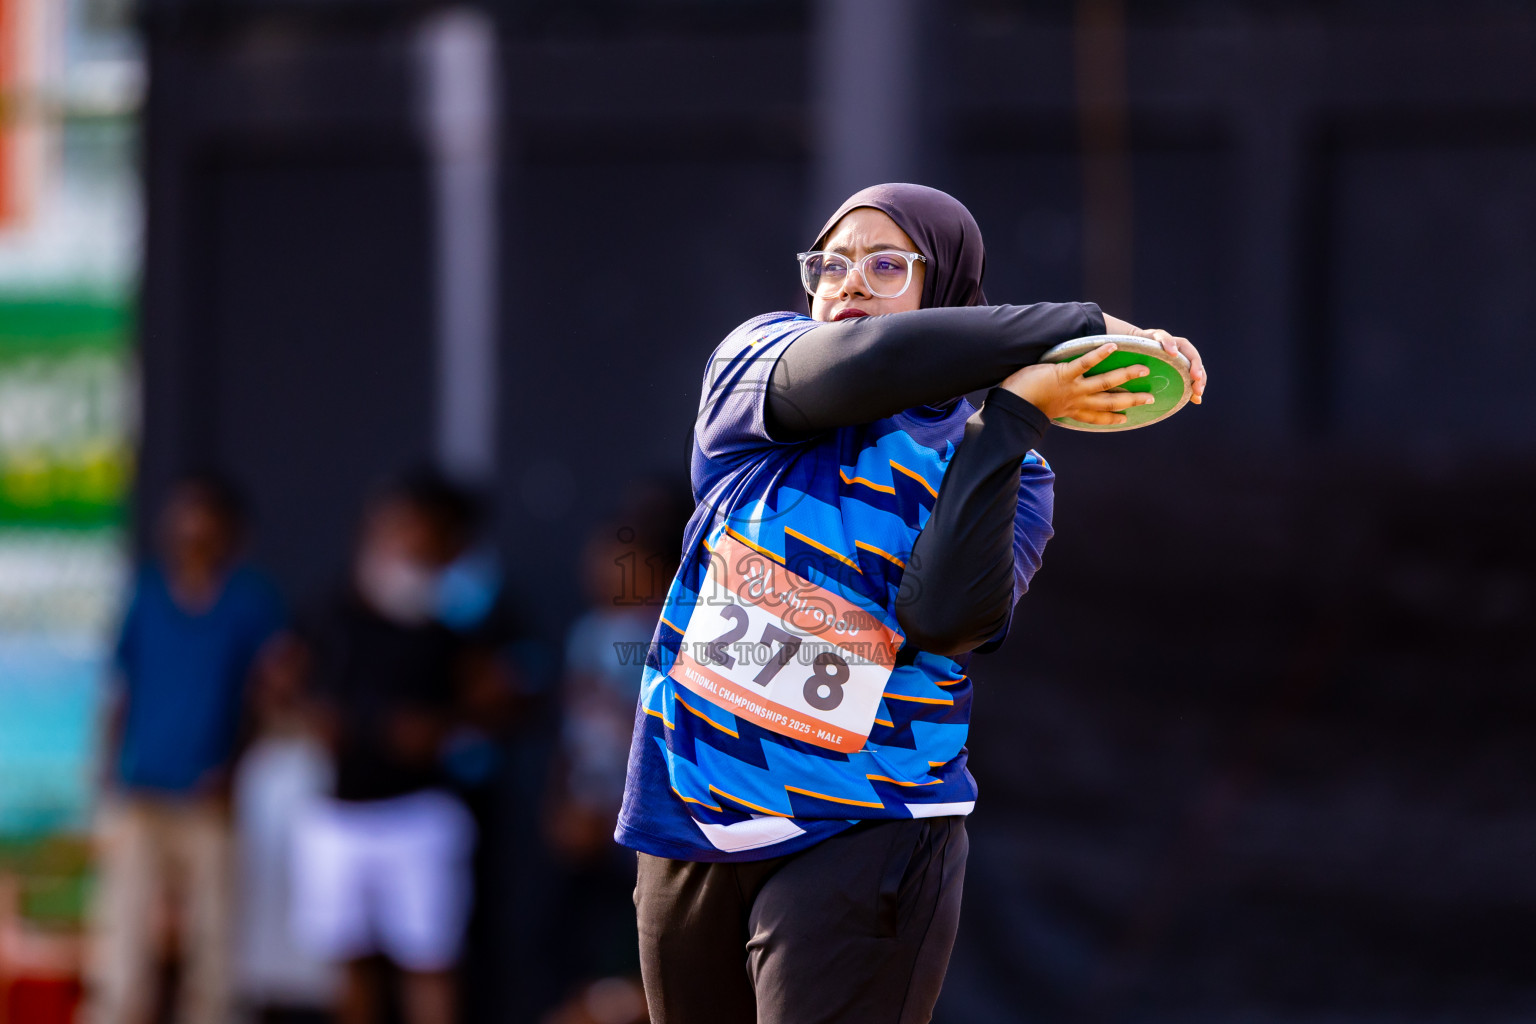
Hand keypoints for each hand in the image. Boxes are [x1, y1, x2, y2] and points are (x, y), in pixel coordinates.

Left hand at [999, 342, 1155, 425]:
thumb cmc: (1017, 404)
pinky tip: (1113, 346)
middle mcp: (1075, 401)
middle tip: (1151, 398)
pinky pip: (1085, 364)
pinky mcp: (1063, 374)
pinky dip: (1099, 355)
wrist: (1009, 406)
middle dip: (1131, 400)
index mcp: (1068, 410)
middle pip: (1109, 402)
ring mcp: (1072, 388)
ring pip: (1104, 383)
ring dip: (1125, 376)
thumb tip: (1045, 402)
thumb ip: (1047, 405)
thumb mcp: (1037, 408)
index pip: (1095, 416)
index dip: (1111, 418)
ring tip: (1143, 368)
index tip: (1125, 418)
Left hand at [1102, 316, 1206, 403]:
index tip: (1171, 353)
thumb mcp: (1119, 348)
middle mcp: (1169, 344)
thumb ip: (1113, 347)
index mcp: (1153, 338)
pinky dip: (1196, 386)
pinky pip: (1192, 375)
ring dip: (1199, 377)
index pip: (1163, 336)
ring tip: (1198, 392)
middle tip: (1195, 379)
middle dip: (1194, 364)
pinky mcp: (1179, 367)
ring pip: (1193, 363)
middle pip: (1187, 350)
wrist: (1131, 352)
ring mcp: (1177, 355)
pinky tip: (1196, 399)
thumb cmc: (1122, 350)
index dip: (1168, 343)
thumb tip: (1105, 346)